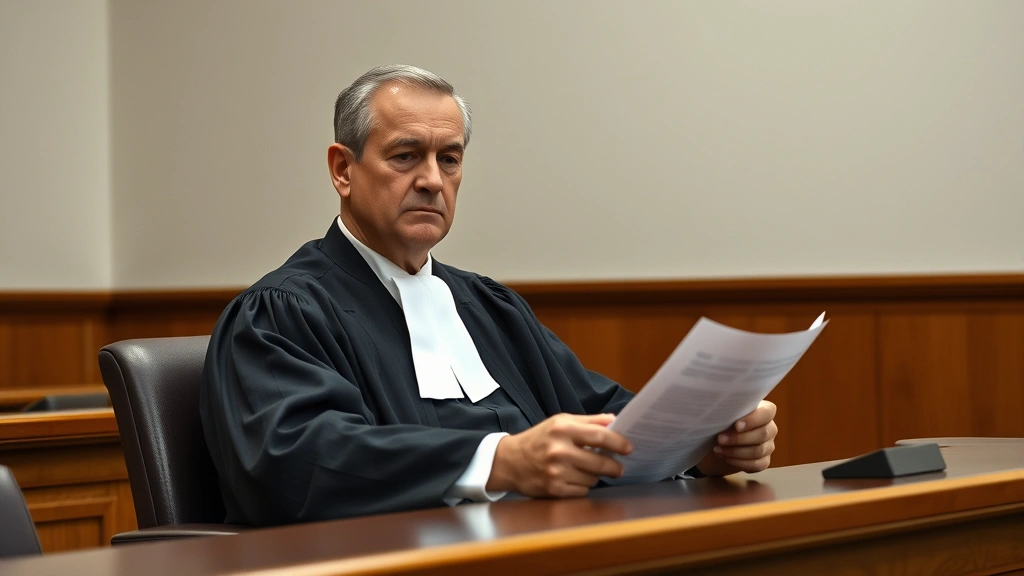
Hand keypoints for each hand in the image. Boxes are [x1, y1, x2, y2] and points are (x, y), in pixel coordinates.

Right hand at [487, 413, 632, 497]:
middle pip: (600, 462)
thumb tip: (614, 421)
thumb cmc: (539, 439)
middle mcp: (559, 450)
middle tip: (618, 467)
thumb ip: (589, 421)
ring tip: (586, 470)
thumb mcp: (560, 422)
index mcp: (562, 429)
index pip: (600, 436)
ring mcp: (556, 472)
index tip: (628, 448)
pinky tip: (574, 479)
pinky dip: (582, 486)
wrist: (510, 461)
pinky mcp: (554, 489)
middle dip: (614, 466)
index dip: (618, 443)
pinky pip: (582, 491)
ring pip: (593, 478)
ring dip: (595, 476)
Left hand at [696, 400, 777, 475]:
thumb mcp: (724, 413)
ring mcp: (768, 445)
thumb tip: (720, 410)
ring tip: (718, 449)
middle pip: (763, 434)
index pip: (768, 412)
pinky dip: (739, 462)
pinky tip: (726, 458)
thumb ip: (728, 410)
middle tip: (720, 439)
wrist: (718, 440)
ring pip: (758, 451)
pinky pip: (757, 465)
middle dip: (739, 438)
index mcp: (763, 411)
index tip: (736, 425)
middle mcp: (770, 428)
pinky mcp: (764, 461)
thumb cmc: (723, 421)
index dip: (753, 420)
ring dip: (735, 451)